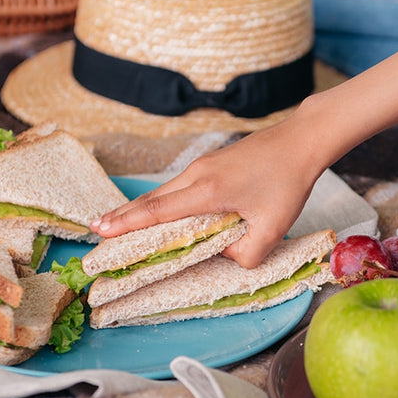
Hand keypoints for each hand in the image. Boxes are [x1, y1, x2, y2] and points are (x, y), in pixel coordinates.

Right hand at [90, 120, 326, 267]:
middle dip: (122, 216)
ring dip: (139, 207)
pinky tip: (155, 208)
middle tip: (96, 231)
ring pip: (163, 191)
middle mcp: (197, 175)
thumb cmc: (288, 183)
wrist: (300, 142)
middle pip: (151, 200)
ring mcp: (202, 166)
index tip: (102, 232)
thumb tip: (224, 255)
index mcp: (207, 191)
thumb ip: (245, 253)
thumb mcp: (272, 228)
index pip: (158, 211)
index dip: (128, 224)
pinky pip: (177, 186)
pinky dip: (159, 200)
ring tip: (115, 222)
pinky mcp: (210, 163)